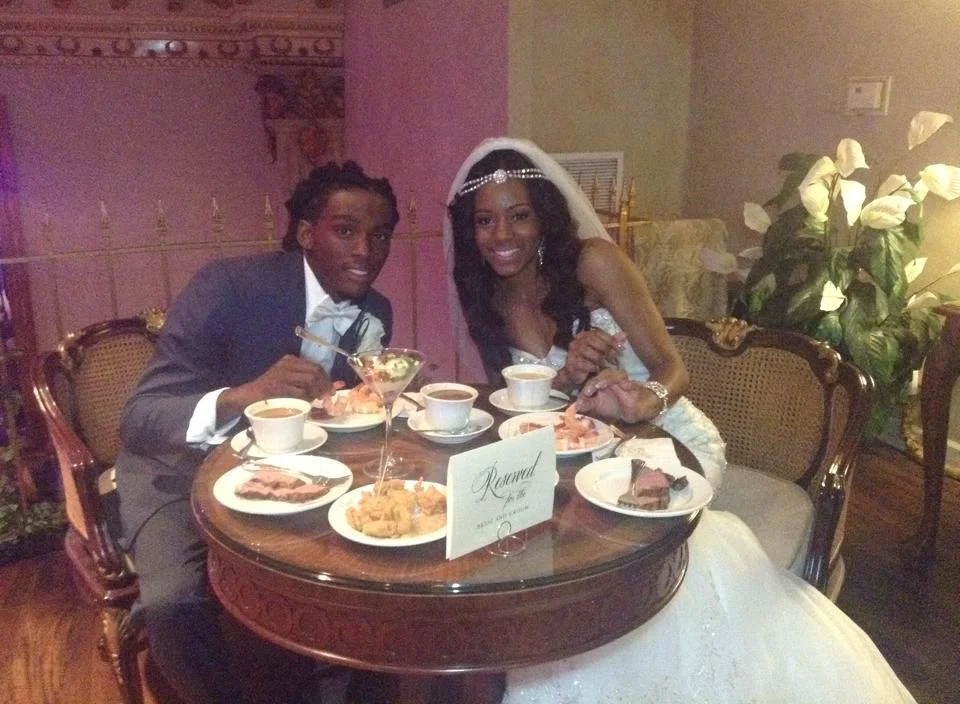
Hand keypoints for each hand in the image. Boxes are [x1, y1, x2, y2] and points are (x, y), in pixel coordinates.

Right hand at [218, 355, 332, 420]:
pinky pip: (299, 391)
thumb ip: (307, 383)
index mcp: (290, 361)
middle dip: (325, 385)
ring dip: (317, 391)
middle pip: (315, 371)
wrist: (248, 396)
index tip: (332, 389)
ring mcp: (282, 374)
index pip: (316, 366)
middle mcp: (287, 364)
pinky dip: (306, 398)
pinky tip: (306, 402)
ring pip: (310, 379)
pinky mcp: (278, 385)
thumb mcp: (290, 382)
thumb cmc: (271, 392)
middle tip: (327, 396)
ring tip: (317, 400)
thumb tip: (333, 386)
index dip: (327, 378)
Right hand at [558, 330, 625, 387]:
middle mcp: (577, 341)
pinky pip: (584, 364)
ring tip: (606, 366)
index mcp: (585, 335)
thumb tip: (624, 335)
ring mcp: (573, 352)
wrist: (577, 375)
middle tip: (613, 359)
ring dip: (600, 360)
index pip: (598, 333)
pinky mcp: (572, 363)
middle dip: (605, 350)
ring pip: (588, 352)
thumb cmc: (591, 361)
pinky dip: (593, 367)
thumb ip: (612, 343)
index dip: (610, 340)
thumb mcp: (603, 350)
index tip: (620, 348)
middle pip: (592, 341)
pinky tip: (597, 370)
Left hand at [575, 369, 662, 422]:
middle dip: (592, 382)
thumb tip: (575, 406)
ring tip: (597, 387)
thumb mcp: (597, 406)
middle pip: (600, 374)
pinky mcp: (631, 384)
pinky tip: (619, 386)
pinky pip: (625, 380)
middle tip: (587, 392)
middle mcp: (609, 377)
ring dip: (604, 379)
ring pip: (611, 373)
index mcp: (600, 380)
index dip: (586, 386)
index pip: (591, 379)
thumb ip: (586, 404)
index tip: (582, 396)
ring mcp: (620, 379)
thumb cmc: (613, 406)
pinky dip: (621, 382)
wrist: (631, 411)